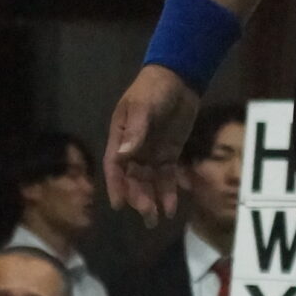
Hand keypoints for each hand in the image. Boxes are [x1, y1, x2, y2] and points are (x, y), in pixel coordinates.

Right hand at [104, 65, 199, 223]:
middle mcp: (134, 149)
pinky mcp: (169, 153)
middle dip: (140, 197)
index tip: (119, 205)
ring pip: (150, 180)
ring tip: (160, 217)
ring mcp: (152, 152)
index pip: (116, 166)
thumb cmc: (154, 89)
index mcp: (121, 138)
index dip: (116, 186)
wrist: (179, 77)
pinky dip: (171, 189)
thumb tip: (125, 155)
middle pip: (134, 178)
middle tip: (148, 215)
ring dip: (155, 198)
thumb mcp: (143, 106)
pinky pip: (168, 174)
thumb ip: (136, 131)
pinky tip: (174, 205)